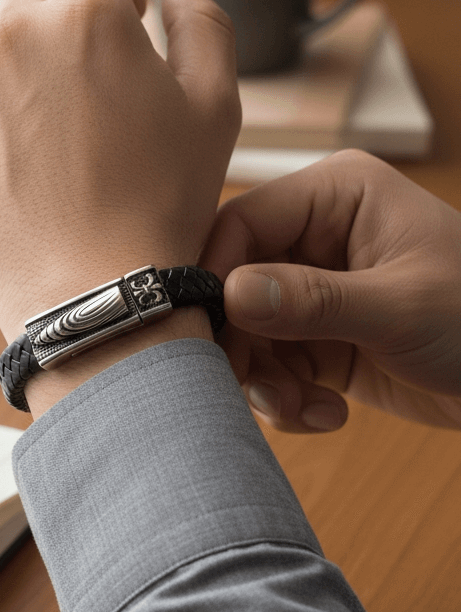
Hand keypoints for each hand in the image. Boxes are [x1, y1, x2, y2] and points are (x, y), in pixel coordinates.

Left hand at [0, 0, 240, 413]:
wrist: (88, 293)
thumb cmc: (157, 206)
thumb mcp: (214, 108)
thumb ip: (201, 22)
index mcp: (89, 15)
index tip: (114, 21)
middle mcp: (16, 32)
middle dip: (55, 22)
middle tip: (81, 90)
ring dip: (15, 71)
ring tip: (48, 141)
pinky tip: (13, 162)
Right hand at [202, 149, 460, 431]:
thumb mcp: (402, 307)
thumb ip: (313, 300)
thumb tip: (229, 295)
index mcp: (335, 197)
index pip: (243, 222)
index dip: (215, 273)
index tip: (208, 330)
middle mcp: (314, 235)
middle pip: (234, 281)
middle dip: (243, 342)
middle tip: (259, 387)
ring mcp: (312, 288)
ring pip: (245, 330)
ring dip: (264, 378)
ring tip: (301, 408)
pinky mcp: (315, 335)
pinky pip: (271, 363)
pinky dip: (285, 396)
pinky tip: (326, 414)